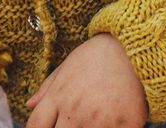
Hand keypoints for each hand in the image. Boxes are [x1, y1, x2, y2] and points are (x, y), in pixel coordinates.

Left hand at [26, 33, 147, 127]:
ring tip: (94, 120)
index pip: (35, 127)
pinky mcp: (125, 125)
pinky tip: (114, 121)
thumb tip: (29, 104)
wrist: (136, 46)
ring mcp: (99, 122)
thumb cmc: (100, 54)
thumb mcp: (68, 65)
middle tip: (74, 123)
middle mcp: (75, 112)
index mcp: (59, 98)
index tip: (50, 127)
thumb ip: (47, 88)